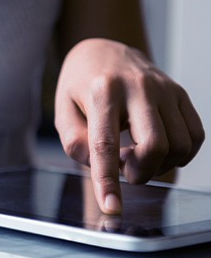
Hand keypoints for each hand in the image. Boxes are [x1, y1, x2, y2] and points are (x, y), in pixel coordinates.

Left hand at [54, 38, 204, 213]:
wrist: (103, 51)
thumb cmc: (80, 85)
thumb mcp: (63, 111)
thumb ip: (74, 143)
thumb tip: (99, 167)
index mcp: (102, 90)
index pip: (105, 144)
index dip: (108, 180)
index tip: (111, 206)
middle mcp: (138, 86)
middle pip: (153, 146)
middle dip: (141, 173)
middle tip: (126, 171)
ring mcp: (164, 89)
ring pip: (178, 145)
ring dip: (159, 165)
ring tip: (137, 156)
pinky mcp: (180, 94)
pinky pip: (194, 136)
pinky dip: (179, 154)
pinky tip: (157, 150)